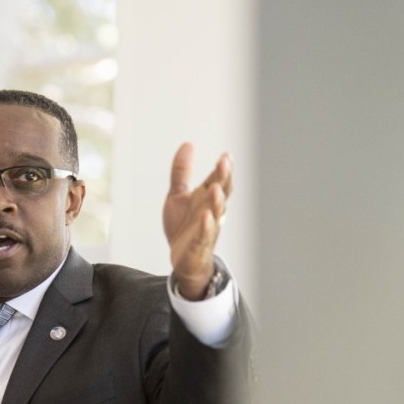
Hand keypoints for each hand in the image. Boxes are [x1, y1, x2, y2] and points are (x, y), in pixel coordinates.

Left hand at [163, 142, 232, 299]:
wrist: (181, 259)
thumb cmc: (183, 226)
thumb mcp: (178, 195)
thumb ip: (181, 172)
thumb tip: (188, 144)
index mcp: (206, 198)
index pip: (219, 180)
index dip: (223, 168)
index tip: (226, 155)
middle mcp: (211, 211)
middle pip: (222, 192)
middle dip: (224, 178)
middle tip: (224, 162)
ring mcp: (207, 227)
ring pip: (216, 212)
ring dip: (217, 200)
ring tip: (215, 188)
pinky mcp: (199, 244)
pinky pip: (205, 234)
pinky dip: (207, 225)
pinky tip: (206, 216)